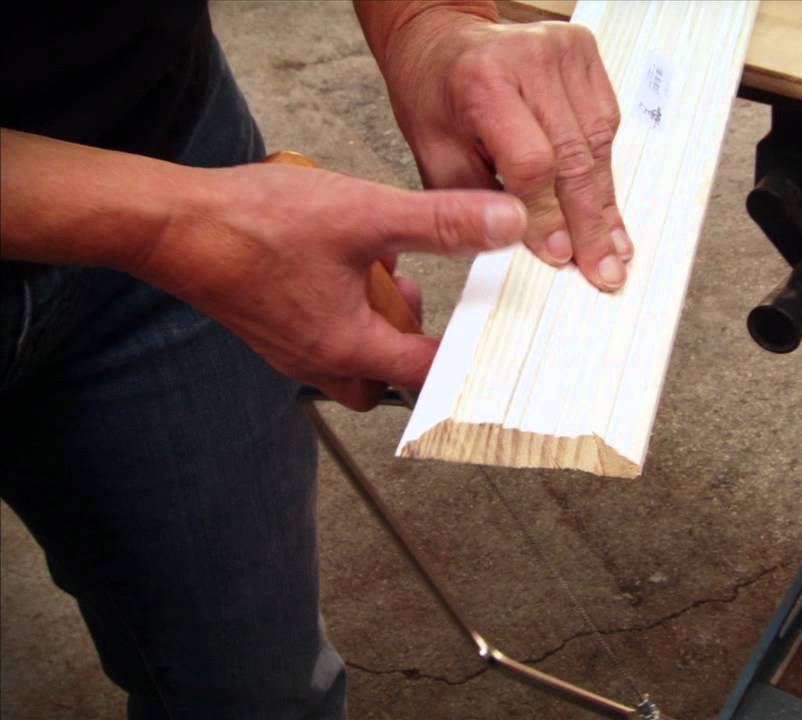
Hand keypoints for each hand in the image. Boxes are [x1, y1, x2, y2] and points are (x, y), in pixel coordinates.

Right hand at [136, 162, 526, 409]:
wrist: (165, 224)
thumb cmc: (252, 225)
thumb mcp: (365, 215)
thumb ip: (439, 224)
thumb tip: (502, 225)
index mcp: (347, 347)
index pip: (425, 373)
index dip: (462, 355)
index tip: (485, 335)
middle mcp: (316, 359)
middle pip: (385, 378)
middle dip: (410, 345)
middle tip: (419, 301)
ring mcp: (287, 346)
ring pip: (351, 355)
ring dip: (375, 321)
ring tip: (380, 269)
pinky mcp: (267, 323)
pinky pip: (318, 331)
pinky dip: (341, 305)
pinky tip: (340, 257)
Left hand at [365, 7, 632, 290]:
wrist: (443, 43)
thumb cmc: (435, 97)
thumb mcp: (434, 156)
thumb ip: (477, 203)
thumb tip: (532, 249)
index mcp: (482, 81)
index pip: (532, 162)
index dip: (548, 215)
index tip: (558, 255)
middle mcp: (530, 57)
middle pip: (575, 156)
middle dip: (589, 223)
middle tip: (603, 270)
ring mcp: (564, 50)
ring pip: (599, 144)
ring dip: (604, 202)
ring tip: (612, 247)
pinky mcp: (585, 52)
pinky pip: (607, 124)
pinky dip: (605, 169)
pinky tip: (605, 205)